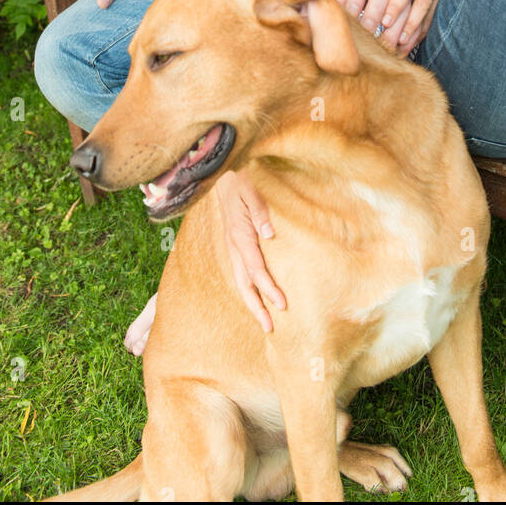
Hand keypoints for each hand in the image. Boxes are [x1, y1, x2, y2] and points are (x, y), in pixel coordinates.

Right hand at [215, 168, 285, 332]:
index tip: (283, 305)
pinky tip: (257, 297)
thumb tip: (269, 233)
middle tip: (270, 328)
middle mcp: (234, 246)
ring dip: (252, 303)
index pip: (256, 270)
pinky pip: (240, 273)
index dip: (269, 289)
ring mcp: (232, 248)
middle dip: (257, 308)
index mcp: (240, 236)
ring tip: (264, 322)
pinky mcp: (234, 245)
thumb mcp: (252, 191)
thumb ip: (260, 211)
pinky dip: (248, 289)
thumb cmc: (241, 181)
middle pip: (245, 284)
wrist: (222, 175)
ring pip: (240, 282)